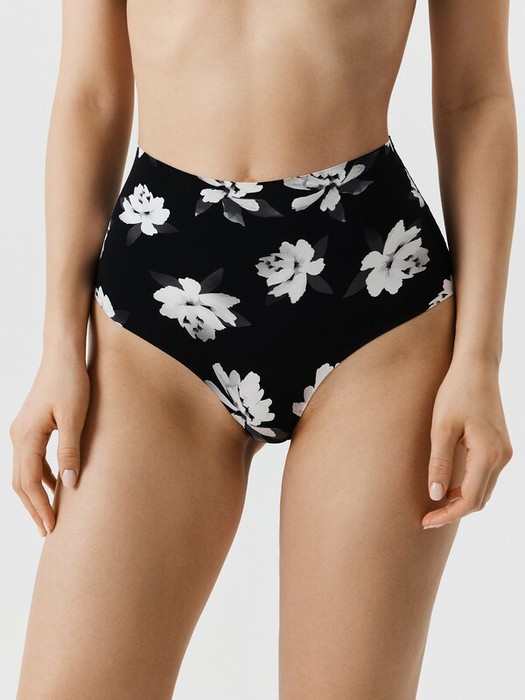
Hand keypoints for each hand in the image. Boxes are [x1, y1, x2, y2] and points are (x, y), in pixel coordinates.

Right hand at [9, 352, 89, 535]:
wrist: (63, 355)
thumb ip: (70, 450)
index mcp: (26, 436)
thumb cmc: (71, 382)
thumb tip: (69, 483)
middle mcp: (18, 435)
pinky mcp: (31, 426)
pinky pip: (31, 459)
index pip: (28, 483)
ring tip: (50, 514)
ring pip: (23, 472)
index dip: (39, 507)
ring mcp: (22, 430)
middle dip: (33, 508)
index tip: (51, 528)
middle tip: (48, 531)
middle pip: (20, 482)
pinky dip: (40, 476)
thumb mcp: (75, 417)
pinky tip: (56, 484)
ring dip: (35, 494)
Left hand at [422, 357, 512, 527]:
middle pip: (479, 499)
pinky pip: (486, 476)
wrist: (477, 368)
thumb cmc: (455, 393)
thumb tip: (436, 496)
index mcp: (488, 454)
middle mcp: (502, 456)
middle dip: (454, 511)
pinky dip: (469, 486)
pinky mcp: (501, 446)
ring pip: (484, 489)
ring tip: (435, 504)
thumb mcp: (441, 427)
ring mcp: (504, 452)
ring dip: (462, 500)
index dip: (447, 515)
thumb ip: (439, 462)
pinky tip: (449, 485)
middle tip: (427, 517)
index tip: (426, 522)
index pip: (470, 500)